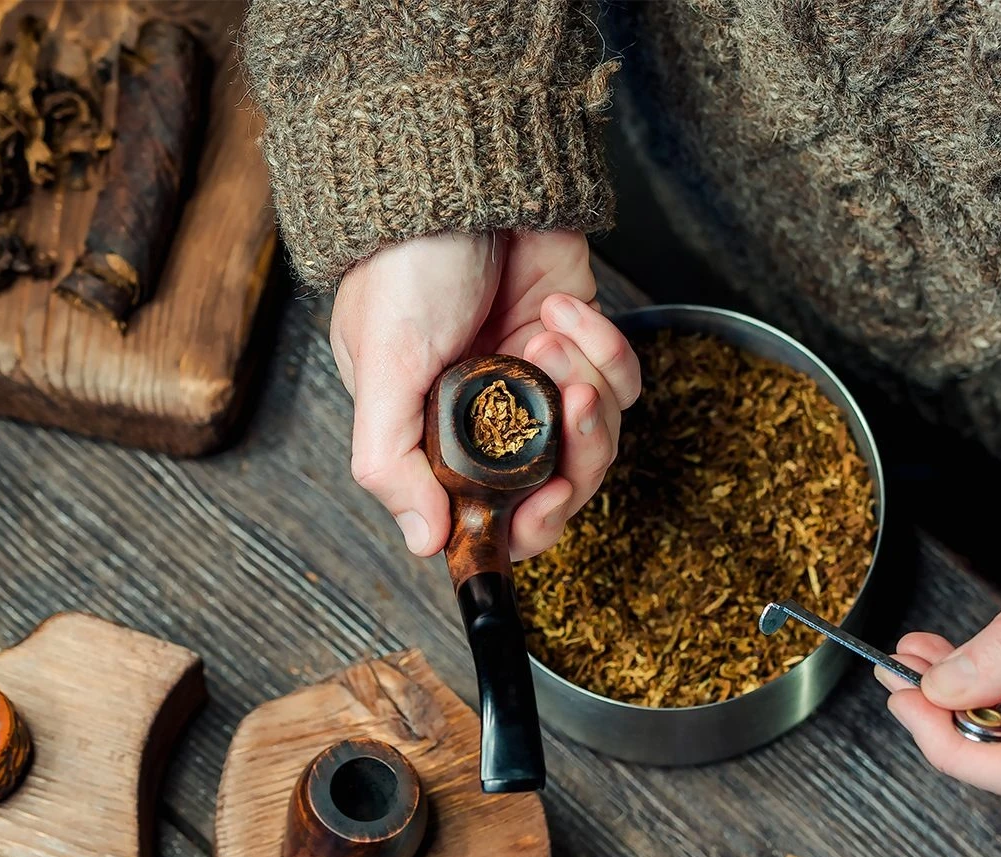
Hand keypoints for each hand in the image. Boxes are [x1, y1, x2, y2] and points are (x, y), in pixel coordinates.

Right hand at [330, 230, 639, 559]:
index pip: (488, 515)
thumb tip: (426, 541)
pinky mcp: (582, 341)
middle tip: (566, 410)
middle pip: (558, 484)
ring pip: (597, 434)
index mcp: (434, 435)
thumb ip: (391, 461)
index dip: (524, 525)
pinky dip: (602, 346)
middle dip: (575, 457)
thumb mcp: (382, 366)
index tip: (543, 501)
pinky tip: (561, 308)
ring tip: (548, 337)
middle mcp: (489, 416)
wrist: (461, 172)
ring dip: (585, 388)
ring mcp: (539, 379)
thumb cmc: (405, 265)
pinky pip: (619, 375)